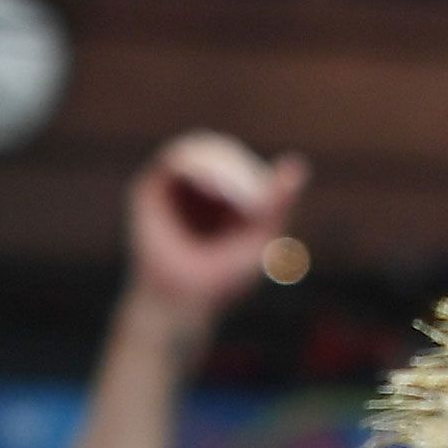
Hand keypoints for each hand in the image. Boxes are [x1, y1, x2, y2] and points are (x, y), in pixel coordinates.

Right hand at [126, 132, 306, 326]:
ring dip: (216, 163)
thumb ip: (279, 202)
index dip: (251, 174)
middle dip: (233, 167)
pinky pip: (176, 159)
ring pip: (198, 149)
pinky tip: (207, 181)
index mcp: (223, 196)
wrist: (183, 298)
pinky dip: (194, 163)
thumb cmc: (225, 277)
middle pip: (220, 152)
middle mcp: (194, 187)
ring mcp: (170, 186)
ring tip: (222, 190)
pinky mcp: (148, 189)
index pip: (241, 164)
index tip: (258, 208)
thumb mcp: (261, 237)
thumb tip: (299, 162)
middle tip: (238, 201)